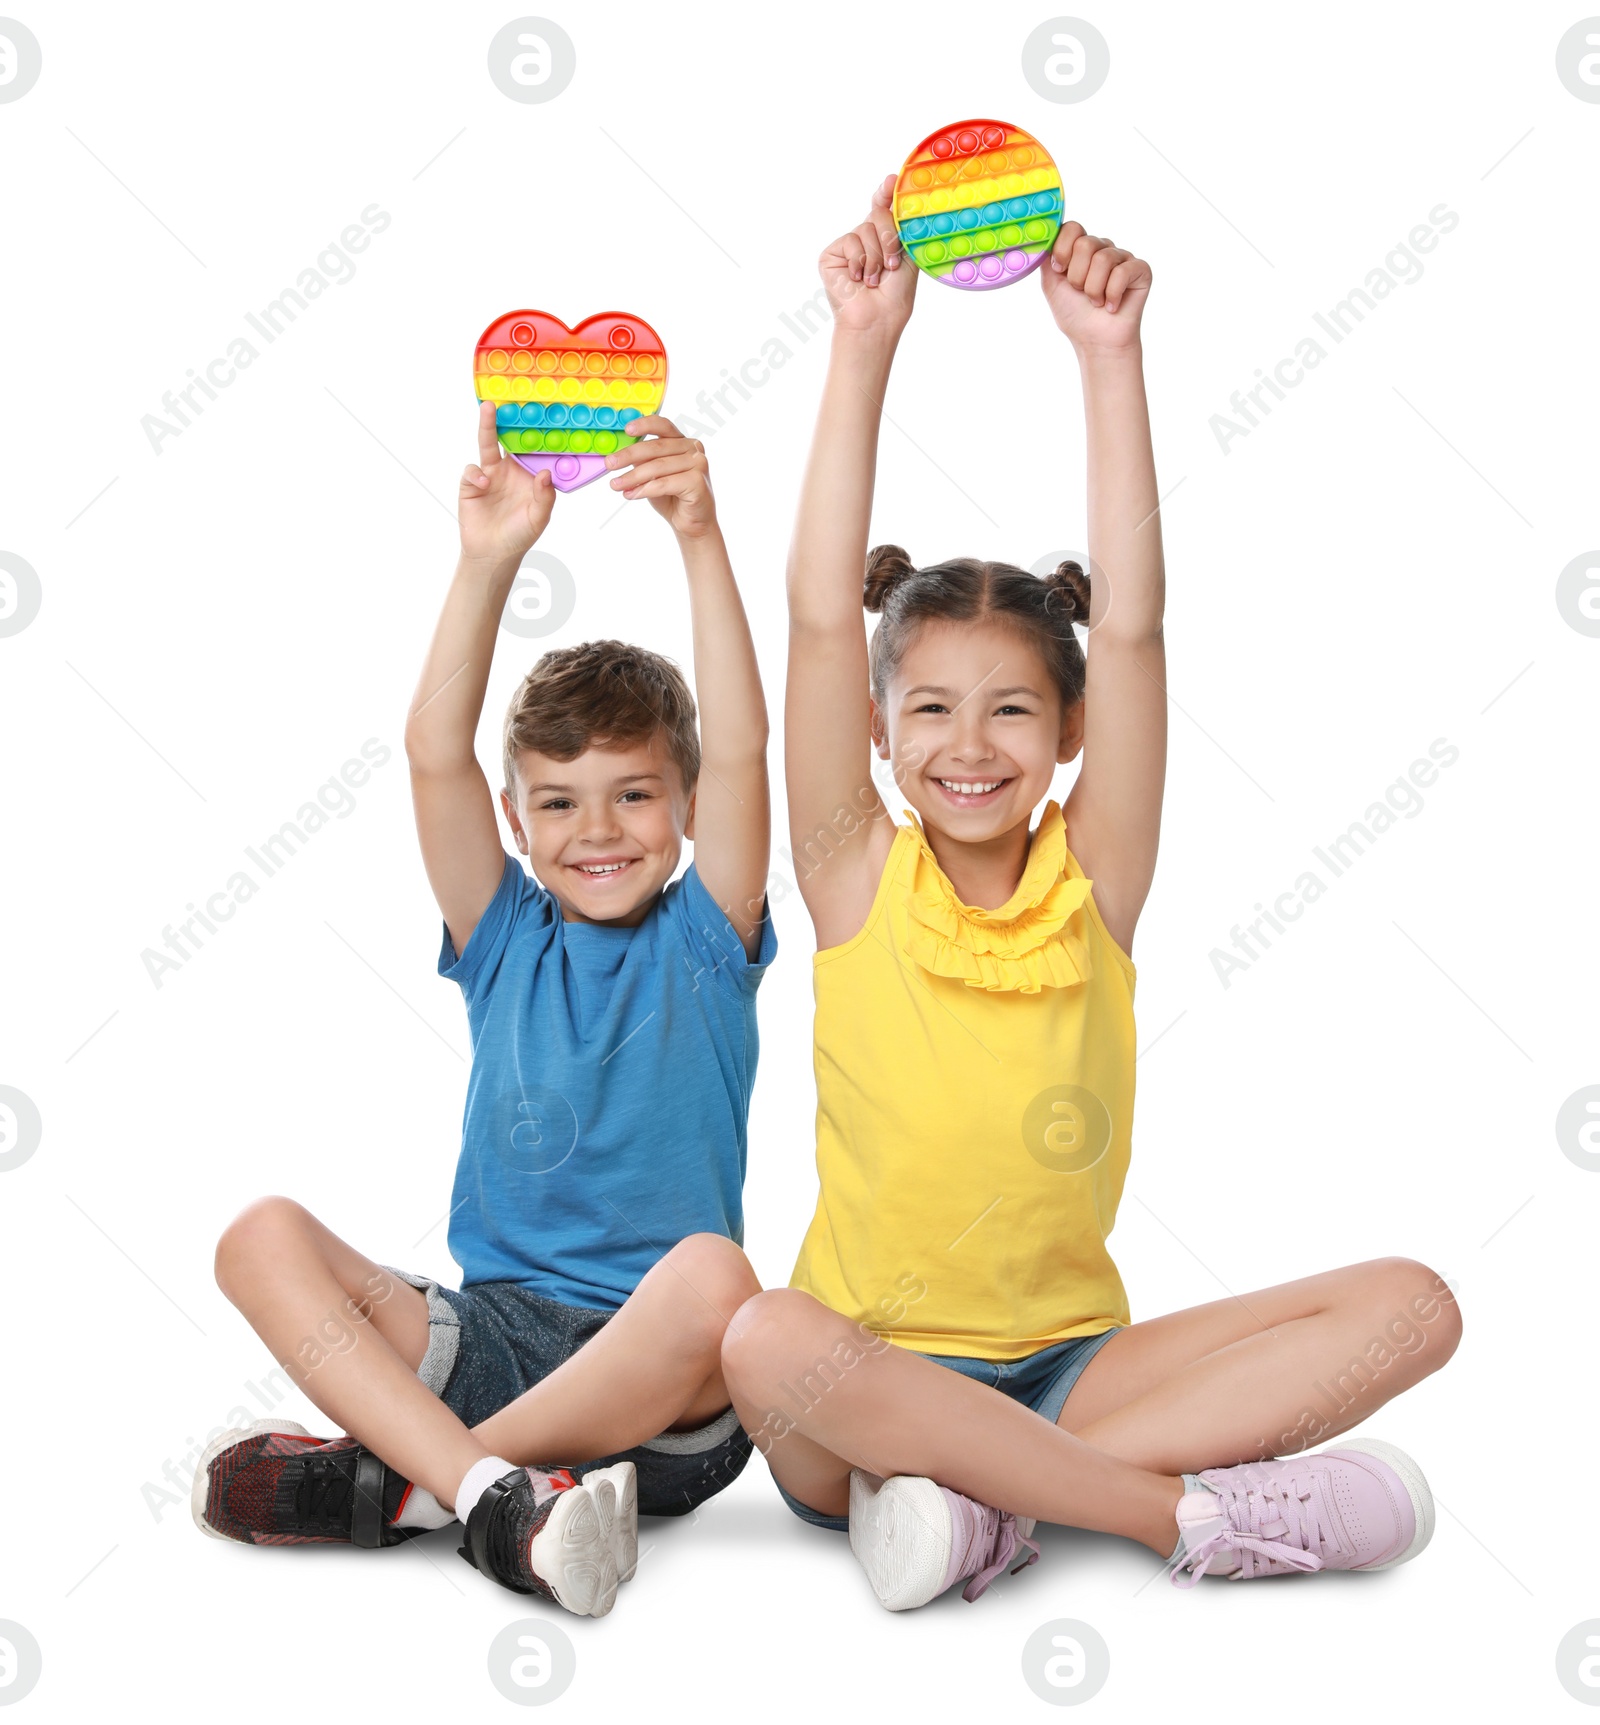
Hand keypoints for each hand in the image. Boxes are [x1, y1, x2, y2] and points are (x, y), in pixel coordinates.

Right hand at [459, 400, 554, 563]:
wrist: (492, 554)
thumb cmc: (520, 535)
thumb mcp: (538, 518)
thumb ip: (545, 496)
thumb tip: (545, 473)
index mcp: (529, 474)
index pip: (534, 448)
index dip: (538, 432)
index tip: (545, 412)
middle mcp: (510, 469)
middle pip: (509, 438)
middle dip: (509, 418)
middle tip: (510, 395)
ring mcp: (489, 473)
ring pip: (488, 444)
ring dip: (487, 425)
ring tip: (489, 408)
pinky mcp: (471, 482)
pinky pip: (472, 470)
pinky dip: (477, 474)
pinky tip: (484, 483)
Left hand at [604, 416, 716, 538]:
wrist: (692, 523)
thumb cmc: (672, 496)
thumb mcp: (652, 475)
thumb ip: (642, 461)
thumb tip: (618, 454)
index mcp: (682, 441)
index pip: (663, 425)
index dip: (644, 425)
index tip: (626, 429)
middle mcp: (693, 449)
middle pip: (656, 447)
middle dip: (628, 455)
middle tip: (609, 464)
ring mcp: (698, 464)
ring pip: (658, 467)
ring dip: (632, 477)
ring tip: (616, 485)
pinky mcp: (698, 482)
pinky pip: (664, 483)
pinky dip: (644, 489)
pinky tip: (631, 494)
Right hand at [819, 175, 916, 338]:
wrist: (876, 319)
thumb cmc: (894, 296)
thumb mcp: (907, 255)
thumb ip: (903, 227)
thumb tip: (900, 200)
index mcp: (884, 238)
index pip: (883, 208)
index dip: (886, 193)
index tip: (891, 181)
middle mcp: (865, 239)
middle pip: (878, 214)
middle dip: (890, 238)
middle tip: (892, 264)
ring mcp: (847, 246)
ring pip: (865, 228)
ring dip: (875, 256)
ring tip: (874, 279)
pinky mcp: (831, 254)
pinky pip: (851, 241)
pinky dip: (859, 261)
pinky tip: (858, 279)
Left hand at [1040, 223, 1151, 351]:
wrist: (1096, 342)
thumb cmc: (1076, 315)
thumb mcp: (1051, 285)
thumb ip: (1045, 259)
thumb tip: (1039, 239)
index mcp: (1081, 250)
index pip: (1072, 228)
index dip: (1063, 249)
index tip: (1060, 270)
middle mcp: (1103, 249)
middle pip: (1086, 243)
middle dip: (1077, 276)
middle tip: (1081, 293)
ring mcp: (1123, 258)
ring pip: (1103, 259)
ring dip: (1093, 289)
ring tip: (1096, 301)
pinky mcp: (1140, 270)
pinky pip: (1122, 273)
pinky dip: (1112, 295)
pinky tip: (1112, 306)